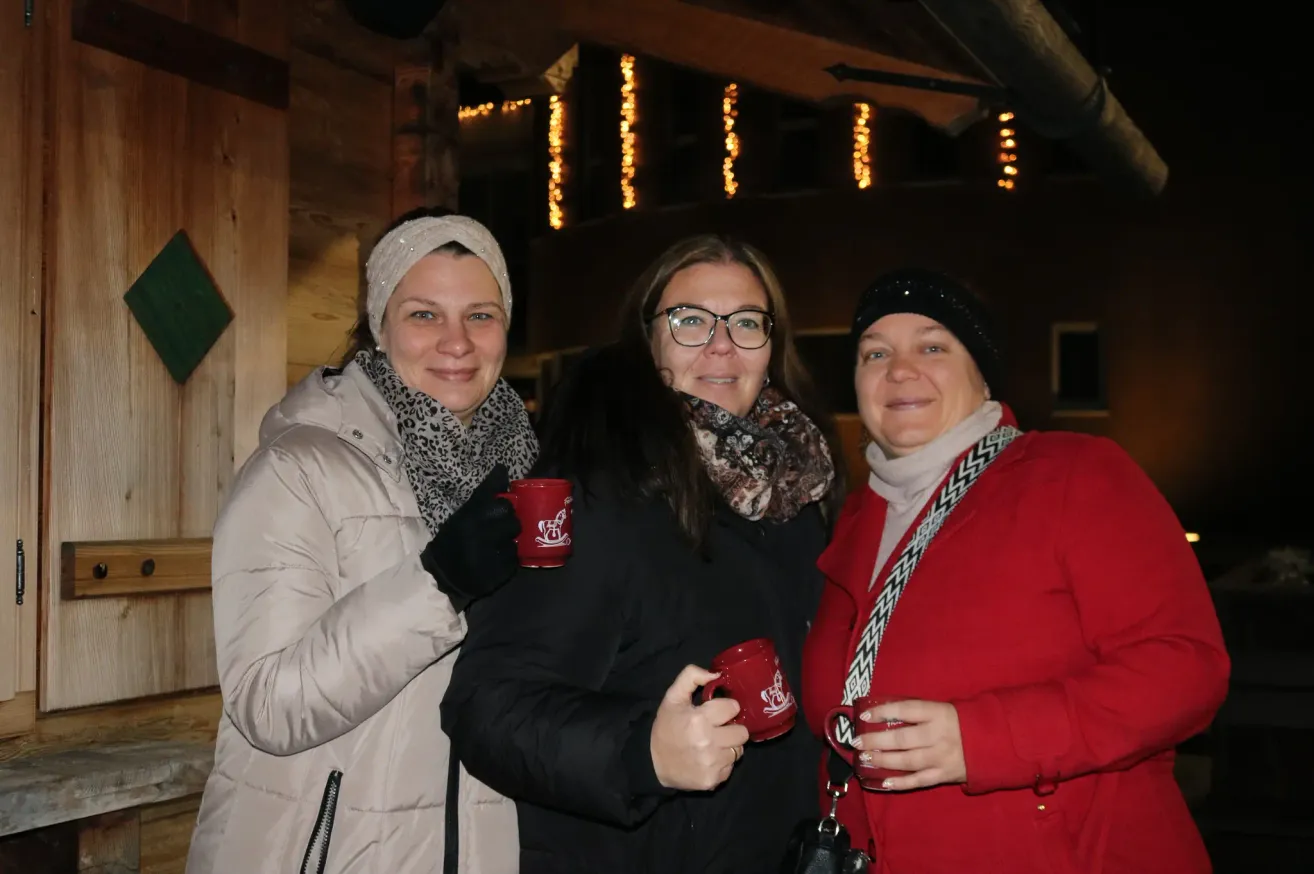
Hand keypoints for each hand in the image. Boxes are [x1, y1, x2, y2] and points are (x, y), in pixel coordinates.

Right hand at [420, 464, 520, 609]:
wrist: (442, 576)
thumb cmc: (453, 540)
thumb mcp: (462, 515)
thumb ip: (483, 495)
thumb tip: (503, 468)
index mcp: (467, 518)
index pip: (498, 500)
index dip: (503, 498)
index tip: (502, 495)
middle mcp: (479, 534)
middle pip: (512, 518)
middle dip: (509, 521)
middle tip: (501, 526)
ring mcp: (489, 556)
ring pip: (515, 540)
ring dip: (509, 541)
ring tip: (497, 545)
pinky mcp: (497, 573)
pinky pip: (514, 560)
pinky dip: (508, 558)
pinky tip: (497, 559)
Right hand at [650, 665, 749, 791]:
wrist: (652, 763)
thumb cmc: (666, 727)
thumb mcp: (672, 697)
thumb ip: (691, 677)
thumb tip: (717, 674)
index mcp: (699, 719)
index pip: (733, 708)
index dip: (726, 708)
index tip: (717, 712)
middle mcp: (708, 742)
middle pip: (742, 732)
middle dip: (732, 728)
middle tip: (718, 729)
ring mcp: (711, 764)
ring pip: (738, 751)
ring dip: (728, 746)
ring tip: (712, 745)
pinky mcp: (713, 780)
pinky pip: (730, 768)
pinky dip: (722, 763)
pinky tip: (708, 759)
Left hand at [852, 699, 966, 790]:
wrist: (994, 742)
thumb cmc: (961, 722)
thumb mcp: (943, 708)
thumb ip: (918, 712)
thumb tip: (884, 713)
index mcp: (938, 713)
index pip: (906, 710)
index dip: (883, 712)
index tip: (864, 715)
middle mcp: (938, 735)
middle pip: (901, 739)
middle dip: (875, 740)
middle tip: (856, 742)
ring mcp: (941, 757)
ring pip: (907, 761)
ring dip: (883, 760)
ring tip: (865, 758)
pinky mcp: (945, 775)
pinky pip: (919, 781)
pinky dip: (901, 783)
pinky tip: (883, 782)